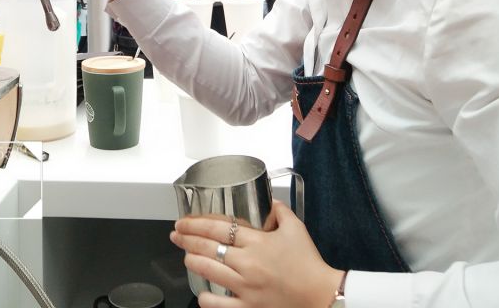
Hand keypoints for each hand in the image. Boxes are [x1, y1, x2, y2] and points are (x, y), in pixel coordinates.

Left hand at [171, 202, 342, 307]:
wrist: (322, 296)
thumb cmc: (309, 265)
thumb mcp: (296, 229)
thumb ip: (280, 211)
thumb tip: (270, 201)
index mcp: (258, 242)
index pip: (219, 227)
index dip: (196, 223)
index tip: (184, 221)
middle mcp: (248, 263)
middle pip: (207, 247)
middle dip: (186, 239)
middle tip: (176, 234)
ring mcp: (246, 287)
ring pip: (208, 271)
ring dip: (193, 261)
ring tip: (187, 257)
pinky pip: (218, 305)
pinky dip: (206, 298)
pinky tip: (203, 291)